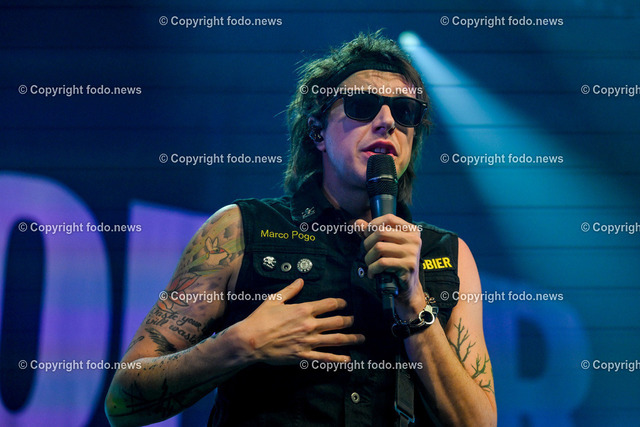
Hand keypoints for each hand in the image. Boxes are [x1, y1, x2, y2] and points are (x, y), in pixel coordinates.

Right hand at [237, 279, 364, 364]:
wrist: (250, 340)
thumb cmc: (260, 319)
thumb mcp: (274, 299)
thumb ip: (290, 290)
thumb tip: (301, 280)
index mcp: (303, 309)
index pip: (329, 304)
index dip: (340, 303)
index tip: (344, 304)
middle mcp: (309, 324)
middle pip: (337, 321)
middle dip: (349, 320)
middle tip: (355, 320)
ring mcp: (308, 341)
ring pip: (336, 339)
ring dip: (351, 338)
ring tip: (361, 338)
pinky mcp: (303, 356)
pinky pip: (325, 358)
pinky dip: (338, 359)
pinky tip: (348, 359)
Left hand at [355, 215, 424, 316]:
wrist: (407, 288)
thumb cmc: (394, 264)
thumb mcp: (383, 245)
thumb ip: (370, 233)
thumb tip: (357, 223)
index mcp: (411, 230)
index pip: (388, 218)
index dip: (373, 225)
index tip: (367, 236)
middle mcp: (414, 239)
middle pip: (381, 232)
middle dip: (367, 244)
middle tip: (366, 254)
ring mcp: (413, 252)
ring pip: (379, 247)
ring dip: (368, 258)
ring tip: (369, 265)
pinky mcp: (408, 265)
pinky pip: (382, 262)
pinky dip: (372, 269)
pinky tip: (373, 273)